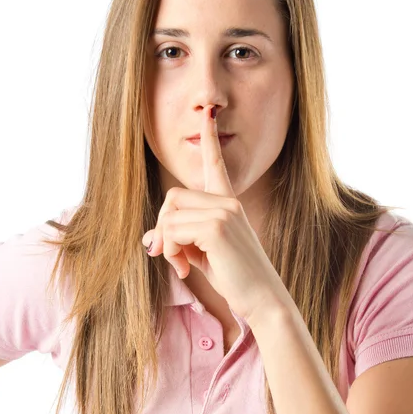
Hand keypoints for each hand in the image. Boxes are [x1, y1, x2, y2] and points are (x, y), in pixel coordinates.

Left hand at [141, 105, 288, 324]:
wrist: (263, 300)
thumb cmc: (236, 278)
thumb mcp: (204, 254)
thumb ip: (180, 239)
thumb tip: (148, 240)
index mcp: (228, 203)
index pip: (216, 165)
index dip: (210, 139)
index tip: (209, 113)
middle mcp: (227, 202)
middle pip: (172, 197)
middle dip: (163, 227)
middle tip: (171, 255)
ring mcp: (224, 211)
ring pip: (169, 215)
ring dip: (166, 245)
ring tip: (182, 265)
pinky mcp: (216, 227)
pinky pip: (172, 230)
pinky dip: (170, 252)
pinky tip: (186, 269)